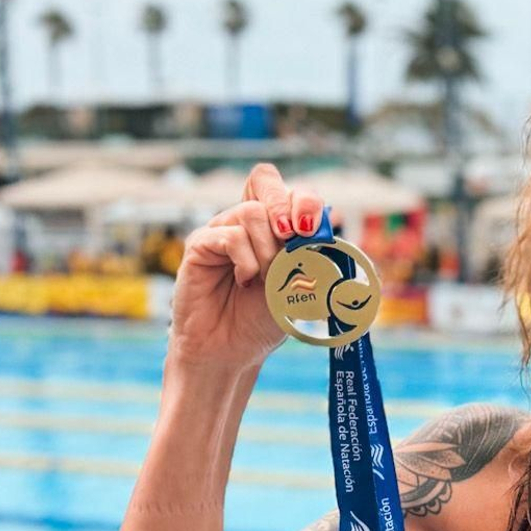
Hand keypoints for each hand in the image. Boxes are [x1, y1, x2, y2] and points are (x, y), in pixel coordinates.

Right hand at [169, 163, 327, 372]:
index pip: (290, 190)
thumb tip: (330, 224)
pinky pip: (229, 236)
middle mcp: (247, 222)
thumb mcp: (301, 287)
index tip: (312, 230)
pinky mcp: (200, 245)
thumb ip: (314, 256)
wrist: (232, 351)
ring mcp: (222, 230)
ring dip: (268, 249)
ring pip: (251, 213)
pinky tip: (244, 281)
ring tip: (264, 279)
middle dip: (285, 205)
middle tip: (292, 236)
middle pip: (265, 180)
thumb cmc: (265, 320)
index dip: (305, 200)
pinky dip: (246, 260)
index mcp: (275, 227)